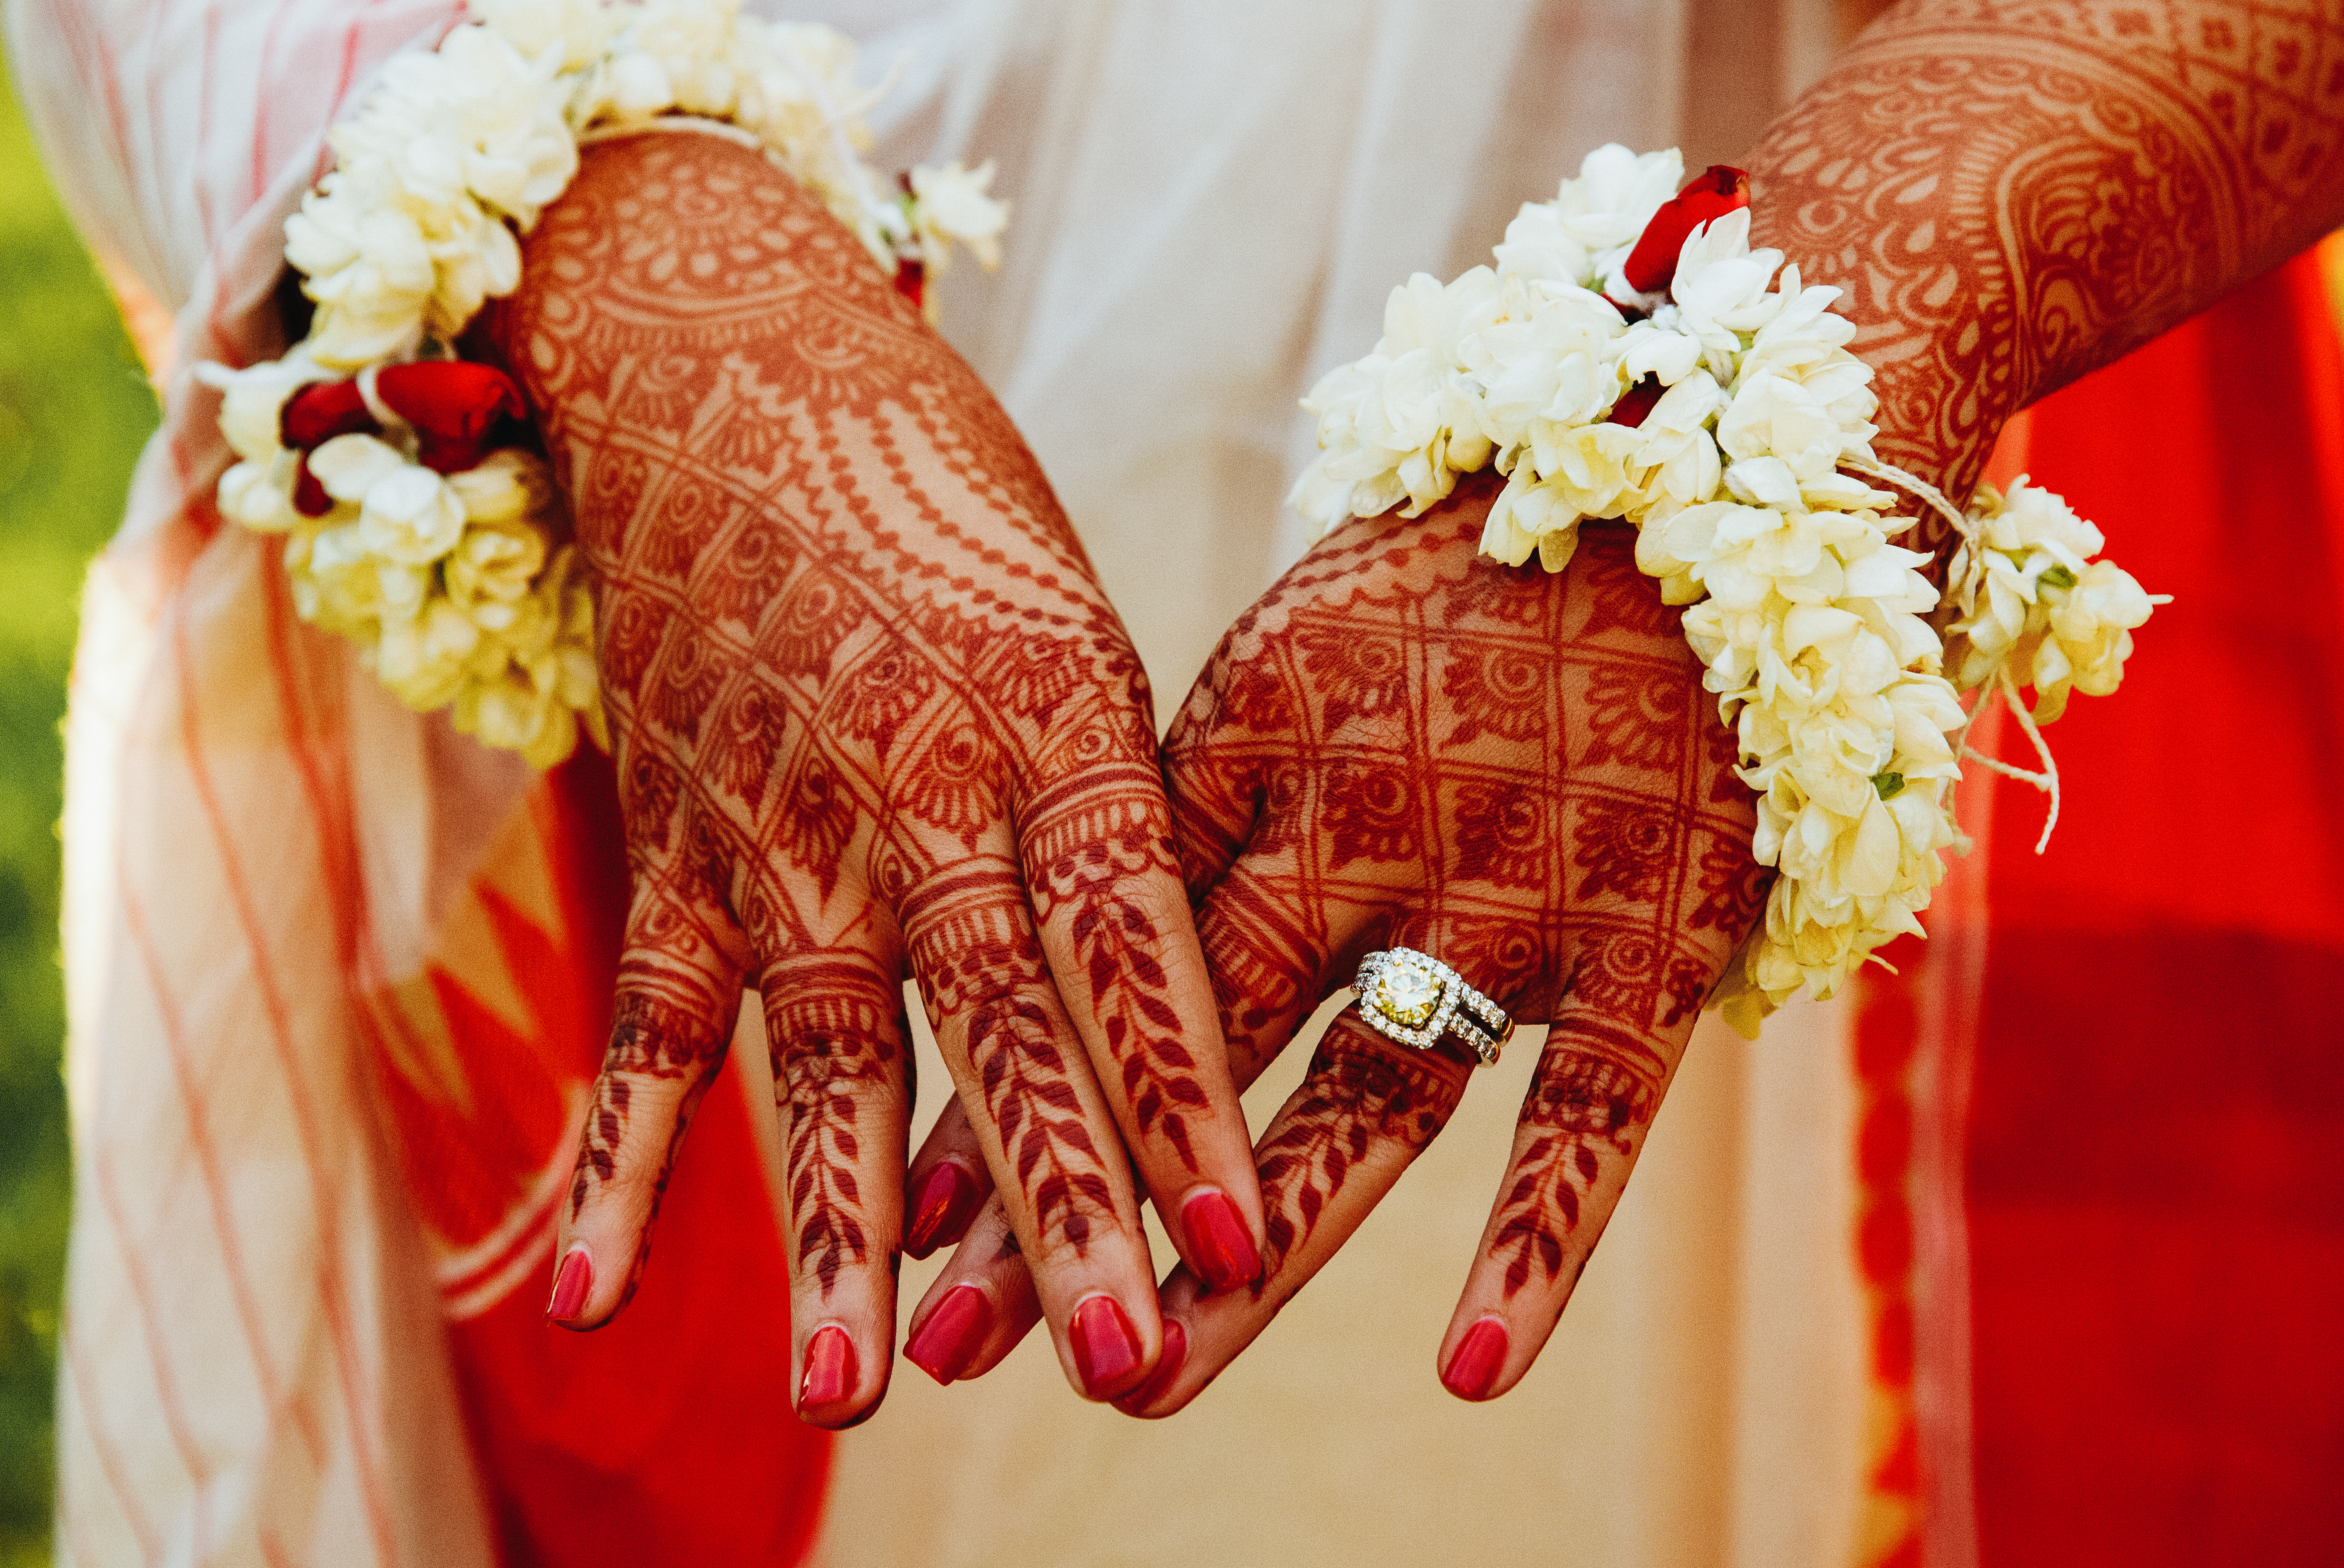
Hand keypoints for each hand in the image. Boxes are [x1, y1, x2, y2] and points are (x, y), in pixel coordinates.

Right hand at [486, 131, 1262, 1419]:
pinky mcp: (677, 845)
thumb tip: (1171, 985)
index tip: (1241, 1245)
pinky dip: (613, 1160)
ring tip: (859, 1397)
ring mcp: (783, 825)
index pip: (1134, 939)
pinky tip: (588, 1298)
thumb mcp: (1072, 617)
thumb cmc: (940, 496)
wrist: (727, 368)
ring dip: (846, 1228)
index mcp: (1053, 717)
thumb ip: (1111, 799)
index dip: (1186, 1097)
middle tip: (1125, 1366)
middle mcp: (921, 785)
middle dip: (1065, 1205)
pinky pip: (648, 1022)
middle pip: (1004, 1027)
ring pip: (827, 1051)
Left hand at [912, 476, 1761, 1405]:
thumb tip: (1079, 924)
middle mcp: (1360, 834)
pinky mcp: (1648, 942)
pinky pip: (1584, 1118)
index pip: (1097, 958)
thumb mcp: (1296, 653)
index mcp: (1254, 752)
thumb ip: (1208, 795)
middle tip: (952, 1348)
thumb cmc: (1461, 574)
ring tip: (1142, 1387)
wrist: (1692, 471)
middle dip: (1069, 1203)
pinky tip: (1468, 1373)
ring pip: (1358, 1110)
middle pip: (1190, 1054)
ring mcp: (1508, 896)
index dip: (1004, 1091)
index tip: (903, 1220)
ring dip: (1249, 1265)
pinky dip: (1533, 1248)